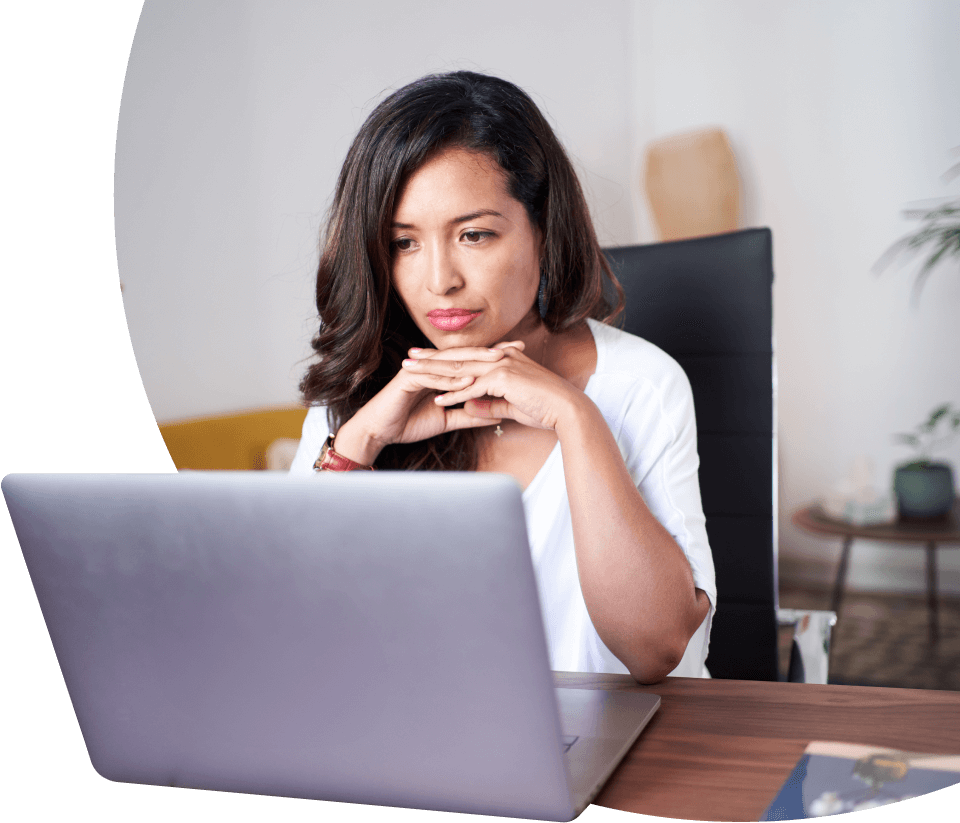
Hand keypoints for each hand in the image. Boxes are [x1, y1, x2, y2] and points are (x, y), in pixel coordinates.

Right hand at [338, 346, 507, 461]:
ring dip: (474, 361)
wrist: (379, 431)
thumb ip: (469, 415)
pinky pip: (433, 377)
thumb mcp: (446, 420)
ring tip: (496, 360)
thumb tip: (496, 416)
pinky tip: (468, 380)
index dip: (492, 358)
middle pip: (464, 356)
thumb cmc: (408, 423)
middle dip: (488, 352)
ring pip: (450, 362)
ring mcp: (419, 370)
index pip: (469, 361)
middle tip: (513, 349)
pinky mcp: (408, 379)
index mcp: (439, 373)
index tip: (518, 356)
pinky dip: (451, 379)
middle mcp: (430, 367)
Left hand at [404, 340, 578, 431]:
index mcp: (504, 358)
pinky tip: (438, 400)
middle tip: (408, 358)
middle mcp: (502, 357)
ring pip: (461, 368)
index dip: (445, 359)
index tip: (425, 360)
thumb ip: (491, 403)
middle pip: (459, 357)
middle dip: (431, 359)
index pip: (468, 357)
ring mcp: (502, 365)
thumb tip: (471, 406)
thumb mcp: (512, 405)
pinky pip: (474, 387)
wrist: (567, 409)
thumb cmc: (546, 408)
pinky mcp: (504, 379)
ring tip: (412, 374)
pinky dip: (455, 394)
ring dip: (434, 373)